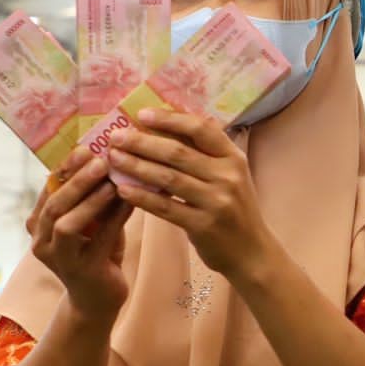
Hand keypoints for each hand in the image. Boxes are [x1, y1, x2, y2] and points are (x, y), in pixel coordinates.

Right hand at [27, 150, 133, 319]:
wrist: (100, 298)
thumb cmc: (97, 251)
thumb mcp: (92, 220)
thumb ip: (95, 195)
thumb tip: (113, 155)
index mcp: (39, 223)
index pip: (48, 188)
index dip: (66, 167)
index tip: (86, 147)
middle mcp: (41, 241)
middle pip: (54, 204)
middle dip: (76, 180)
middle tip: (99, 160)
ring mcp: (59, 258)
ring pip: (66, 224)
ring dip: (89, 200)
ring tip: (112, 181)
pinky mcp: (83, 271)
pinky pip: (98, 240)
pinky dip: (114, 219)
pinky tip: (131, 203)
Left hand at [107, 110, 275, 282]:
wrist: (251, 251)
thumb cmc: (233, 209)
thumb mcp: (230, 177)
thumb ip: (206, 156)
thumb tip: (166, 129)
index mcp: (233, 158)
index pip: (201, 129)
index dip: (170, 119)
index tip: (142, 114)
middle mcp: (227, 176)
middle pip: (178, 152)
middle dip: (142, 142)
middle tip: (116, 137)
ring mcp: (216, 201)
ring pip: (168, 178)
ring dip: (136, 166)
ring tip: (113, 159)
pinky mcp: (203, 225)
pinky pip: (165, 207)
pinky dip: (141, 197)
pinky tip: (122, 189)